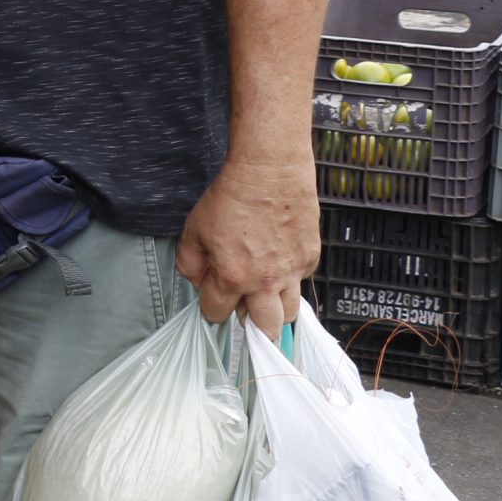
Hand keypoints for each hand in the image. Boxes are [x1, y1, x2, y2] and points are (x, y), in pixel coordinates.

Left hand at [176, 155, 319, 328]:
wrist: (270, 172)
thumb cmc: (230, 197)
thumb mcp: (193, 230)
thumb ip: (190, 263)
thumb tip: (198, 282)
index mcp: (232, 277)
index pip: (217, 314)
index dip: (212, 309)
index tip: (213, 302)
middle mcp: (265, 281)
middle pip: (264, 328)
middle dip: (252, 327)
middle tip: (246, 316)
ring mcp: (292, 272)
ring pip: (289, 313)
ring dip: (276, 311)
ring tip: (265, 298)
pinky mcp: (311, 258)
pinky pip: (301, 282)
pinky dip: (289, 280)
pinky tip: (278, 262)